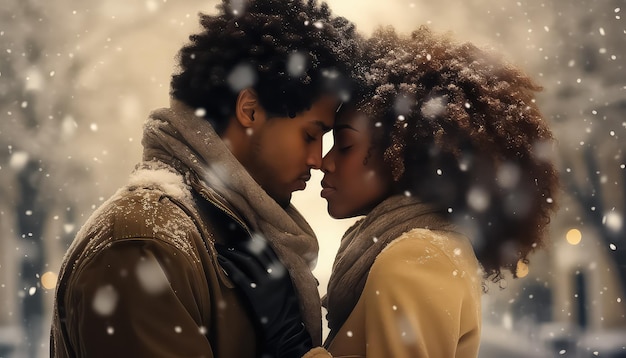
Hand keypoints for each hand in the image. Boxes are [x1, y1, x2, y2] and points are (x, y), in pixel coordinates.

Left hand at [216, 234, 312, 357]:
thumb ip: (280, 271)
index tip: (239, 238)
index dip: (251, 241)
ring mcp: (266, 283)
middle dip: (238, 245)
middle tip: (224, 242)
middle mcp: (276, 273)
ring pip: (247, 260)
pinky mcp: (255, 294)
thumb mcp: (288, 285)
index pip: (267, 248)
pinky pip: (239, 276)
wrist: (286, 327)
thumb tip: (267, 258)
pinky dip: (228, 266)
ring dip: (231, 253)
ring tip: (220, 250)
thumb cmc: (286, 307)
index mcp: (284, 269)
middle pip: (255, 252)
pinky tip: (220, 262)